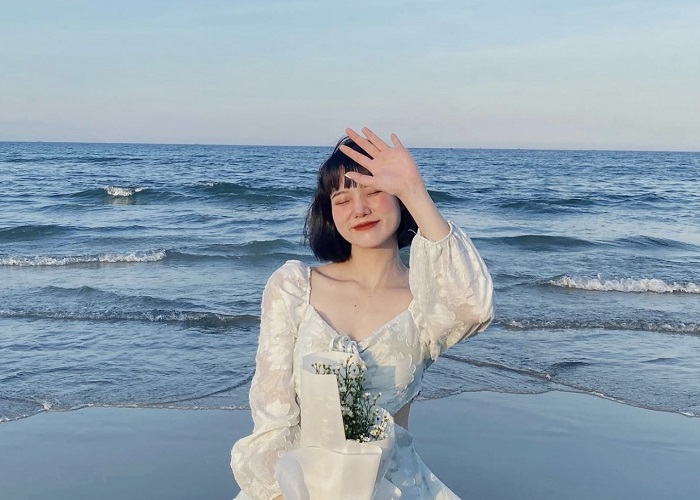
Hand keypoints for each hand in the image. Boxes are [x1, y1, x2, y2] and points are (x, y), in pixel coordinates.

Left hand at [340, 126, 449, 240]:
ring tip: (363, 128)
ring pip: (378, 142)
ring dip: (371, 135)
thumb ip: (361, 178)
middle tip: (347, 130)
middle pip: (366, 146)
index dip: (350, 152)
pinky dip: (394, 139)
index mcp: (374, 166)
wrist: (408, 185)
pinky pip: (397, 143)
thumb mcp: (374, 182)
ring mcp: (390, 154)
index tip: (341, 147)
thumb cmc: (392, 186)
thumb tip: (346, 174)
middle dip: (356, 138)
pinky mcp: (400, 151)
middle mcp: (380, 159)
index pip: (359, 157)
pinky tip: (391, 135)